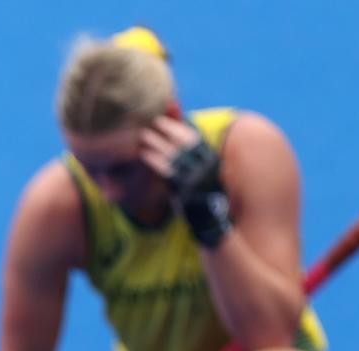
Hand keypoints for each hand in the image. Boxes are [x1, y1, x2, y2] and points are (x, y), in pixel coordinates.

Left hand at [140, 116, 231, 247]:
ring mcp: (196, 179)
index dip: (180, 127)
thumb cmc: (205, 198)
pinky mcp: (185, 191)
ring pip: (174, 155)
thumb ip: (197, 159)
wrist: (211, 224)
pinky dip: (155, 160)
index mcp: (213, 161)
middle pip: (185, 142)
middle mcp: (207, 168)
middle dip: (169, 130)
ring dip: (158, 143)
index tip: (167, 119)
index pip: (196, 139)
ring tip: (144, 135)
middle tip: (154, 122)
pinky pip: (167, 171)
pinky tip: (144, 154)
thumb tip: (184, 139)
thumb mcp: (207, 176)